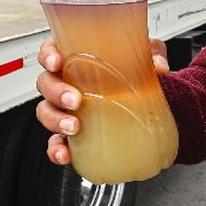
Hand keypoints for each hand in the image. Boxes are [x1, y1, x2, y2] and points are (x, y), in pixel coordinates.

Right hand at [35, 36, 169, 165]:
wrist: (143, 100)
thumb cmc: (131, 70)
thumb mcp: (144, 55)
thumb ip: (152, 53)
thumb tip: (159, 66)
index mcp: (74, 57)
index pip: (50, 51)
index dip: (48, 55)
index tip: (57, 62)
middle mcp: (64, 81)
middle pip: (46, 83)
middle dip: (56, 92)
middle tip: (75, 100)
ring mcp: (64, 108)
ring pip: (46, 112)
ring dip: (55, 120)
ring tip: (73, 127)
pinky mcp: (70, 133)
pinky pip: (55, 142)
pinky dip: (56, 149)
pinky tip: (65, 154)